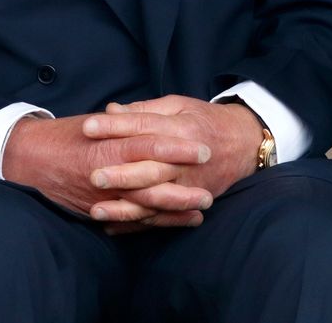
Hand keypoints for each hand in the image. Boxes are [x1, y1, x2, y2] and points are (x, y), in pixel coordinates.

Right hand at [1, 113, 212, 227]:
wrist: (26, 159)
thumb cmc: (65, 136)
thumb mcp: (97, 122)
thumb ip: (126, 121)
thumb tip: (152, 116)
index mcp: (108, 143)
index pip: (149, 143)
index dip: (177, 147)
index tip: (203, 148)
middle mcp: (106, 172)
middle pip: (152, 179)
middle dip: (183, 183)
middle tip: (211, 181)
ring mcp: (102, 196)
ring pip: (145, 204)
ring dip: (176, 207)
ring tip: (203, 206)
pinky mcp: (98, 211)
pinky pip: (132, 220)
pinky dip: (157, 222)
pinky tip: (181, 221)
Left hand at [80, 95, 262, 222]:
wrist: (243, 144)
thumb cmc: (205, 120)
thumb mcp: (179, 105)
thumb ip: (146, 109)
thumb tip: (112, 110)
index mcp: (182, 128)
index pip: (144, 126)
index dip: (116, 126)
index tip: (88, 126)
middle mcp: (185, 158)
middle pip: (150, 166)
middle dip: (121, 172)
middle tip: (92, 175)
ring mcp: (189, 183)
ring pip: (155, 198)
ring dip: (126, 206)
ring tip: (96, 210)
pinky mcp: (190, 201)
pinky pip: (162, 217)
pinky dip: (138, 224)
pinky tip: (112, 227)